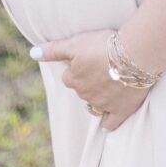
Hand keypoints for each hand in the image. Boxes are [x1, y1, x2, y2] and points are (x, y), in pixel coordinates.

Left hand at [32, 31, 149, 131]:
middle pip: (81, 90)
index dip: (76, 68)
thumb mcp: (76, 43)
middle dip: (87, 82)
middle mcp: (85, 94)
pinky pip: (110, 123)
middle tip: (100, 68)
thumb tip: (32, 53)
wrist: (134, 54)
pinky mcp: (121, 110)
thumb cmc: (104, 45)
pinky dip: (108, 122)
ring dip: (96, 98)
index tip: (87, 60)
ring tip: (106, 86)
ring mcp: (103, 104)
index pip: (68, 77)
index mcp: (74, 78)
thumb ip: (54, 50)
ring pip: (94, 105)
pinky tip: (107, 122)